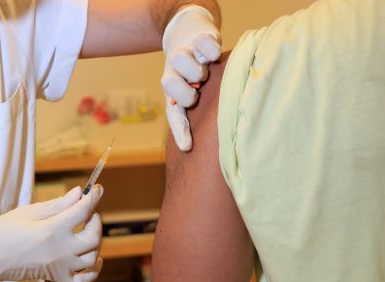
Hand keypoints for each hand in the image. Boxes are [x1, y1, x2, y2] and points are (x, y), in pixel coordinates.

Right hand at [0, 186, 103, 281]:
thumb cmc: (2, 231)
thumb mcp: (29, 212)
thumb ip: (58, 204)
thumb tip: (80, 193)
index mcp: (52, 230)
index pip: (83, 211)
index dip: (94, 197)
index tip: (97, 189)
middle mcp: (60, 250)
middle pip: (94, 237)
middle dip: (96, 221)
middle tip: (88, 212)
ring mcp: (59, 266)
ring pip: (92, 258)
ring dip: (96, 243)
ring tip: (87, 231)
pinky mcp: (55, 277)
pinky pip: (82, 280)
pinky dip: (93, 272)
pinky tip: (94, 259)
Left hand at [162, 6, 221, 150]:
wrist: (188, 32)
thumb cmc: (190, 71)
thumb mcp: (188, 91)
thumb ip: (189, 115)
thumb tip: (190, 147)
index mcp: (172, 88)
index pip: (173, 112)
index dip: (179, 129)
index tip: (187, 147)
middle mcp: (174, 70)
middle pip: (169, 83)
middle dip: (186, 91)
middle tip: (199, 89)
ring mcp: (186, 53)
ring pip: (181, 61)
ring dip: (197, 70)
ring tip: (207, 71)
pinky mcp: (199, 37)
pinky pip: (204, 44)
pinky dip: (211, 51)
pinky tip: (215, 56)